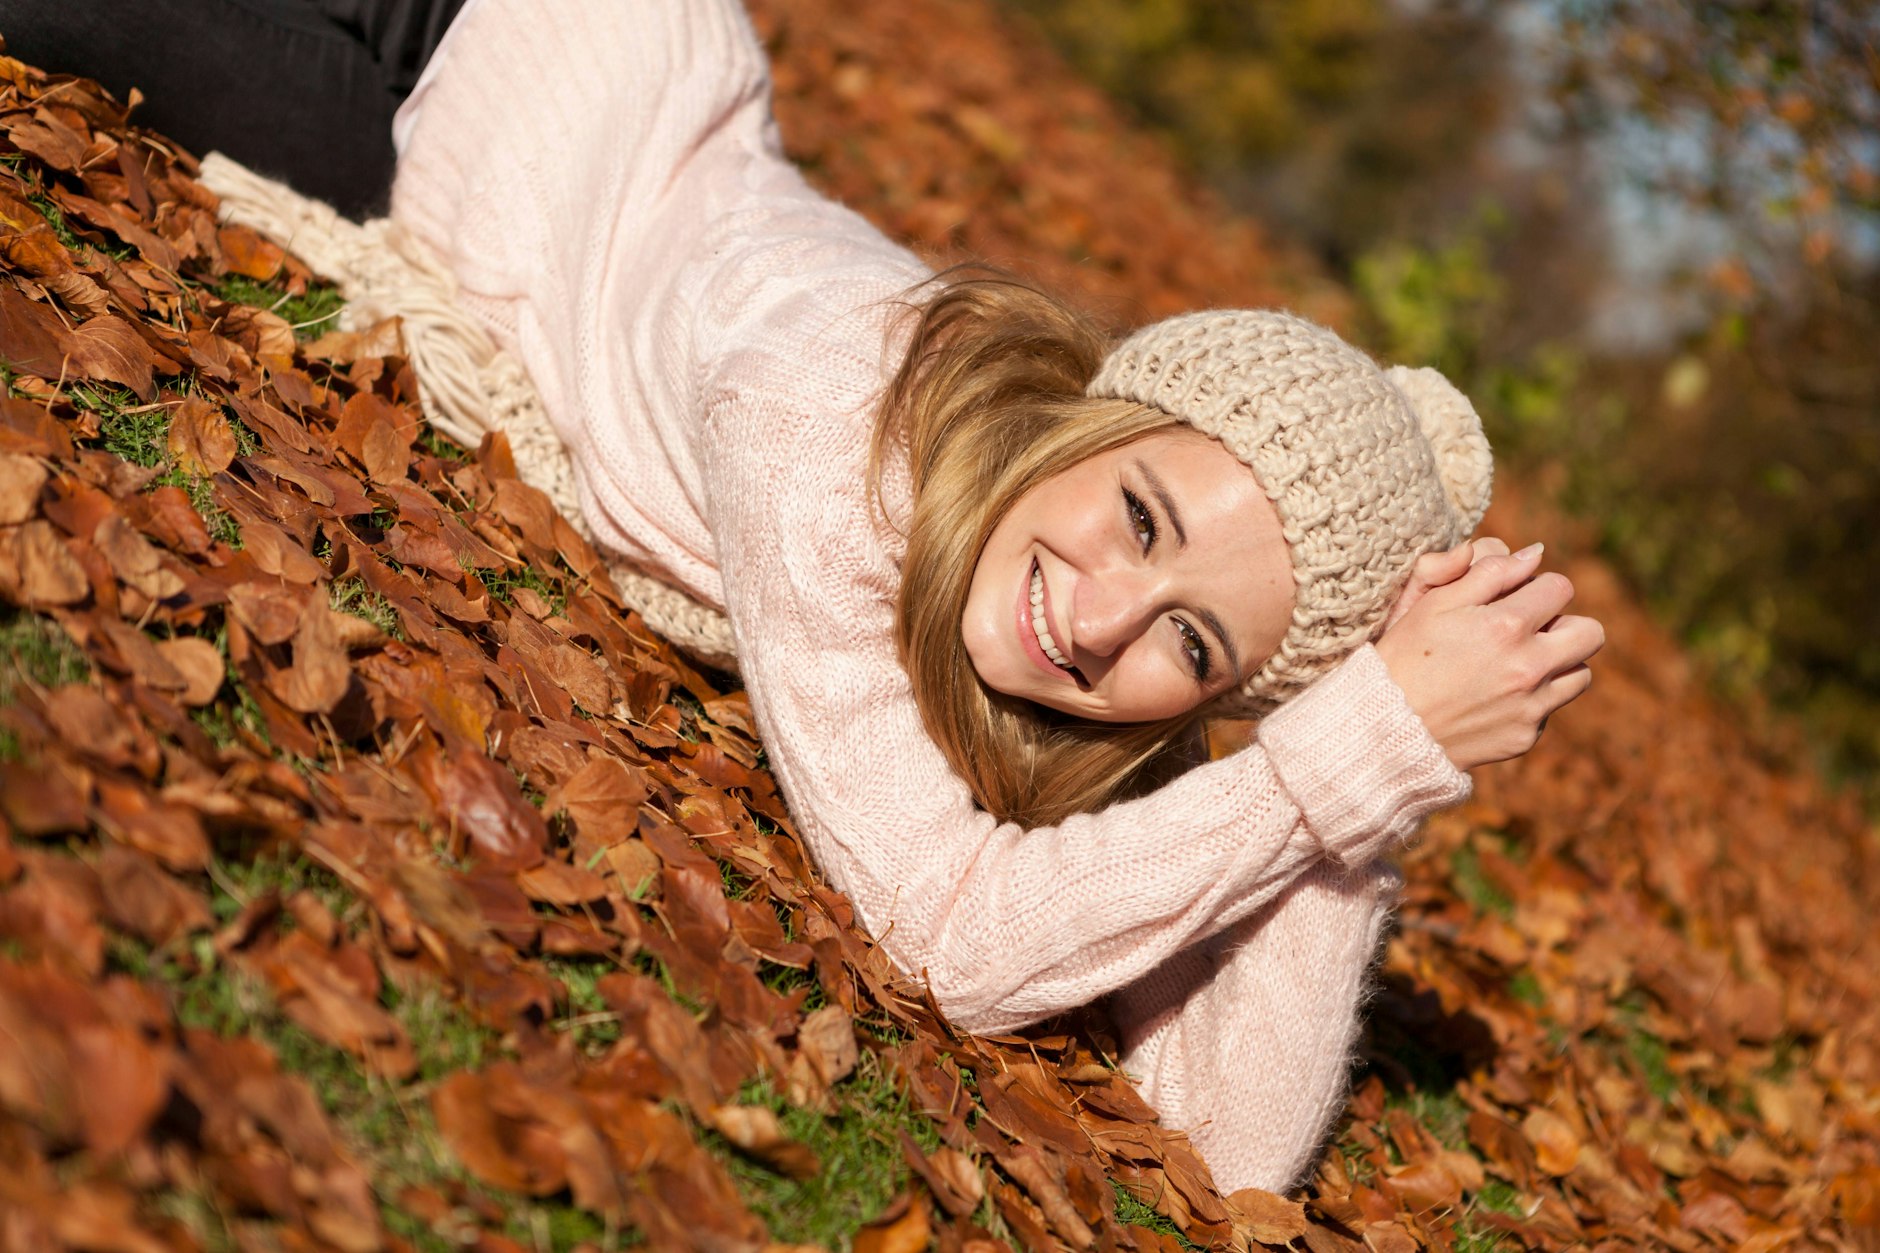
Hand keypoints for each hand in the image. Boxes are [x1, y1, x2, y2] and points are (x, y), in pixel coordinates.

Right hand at [1374, 543, 1603, 770]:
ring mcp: (1530, 706)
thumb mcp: (1432, 603)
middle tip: (1530, 630)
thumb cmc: (1402, 656)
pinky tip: (1492, 697)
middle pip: (1590, 632)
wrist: (1383, 728)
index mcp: (1506, 625)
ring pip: (1580, 673)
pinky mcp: (1525, 737)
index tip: (1513, 598)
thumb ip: (1487, 571)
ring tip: (1516, 663)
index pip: (1560, 587)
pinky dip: (1530, 699)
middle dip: (1564, 624)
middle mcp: (1528, 667)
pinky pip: (1549, 709)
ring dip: (1557, 663)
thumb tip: (1534, 554)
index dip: (1536, 587)